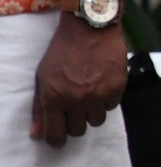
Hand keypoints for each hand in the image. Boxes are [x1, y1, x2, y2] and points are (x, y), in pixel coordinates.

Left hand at [31, 15, 126, 146]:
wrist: (90, 28)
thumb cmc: (62, 52)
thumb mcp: (43, 78)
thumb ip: (39, 107)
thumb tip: (36, 134)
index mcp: (55, 99)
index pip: (55, 136)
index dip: (56, 139)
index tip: (59, 134)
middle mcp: (77, 100)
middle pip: (78, 130)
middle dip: (75, 122)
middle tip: (75, 107)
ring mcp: (99, 94)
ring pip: (97, 121)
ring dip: (92, 112)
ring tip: (90, 95)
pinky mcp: (117, 86)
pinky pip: (112, 106)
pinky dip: (107, 99)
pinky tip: (102, 85)